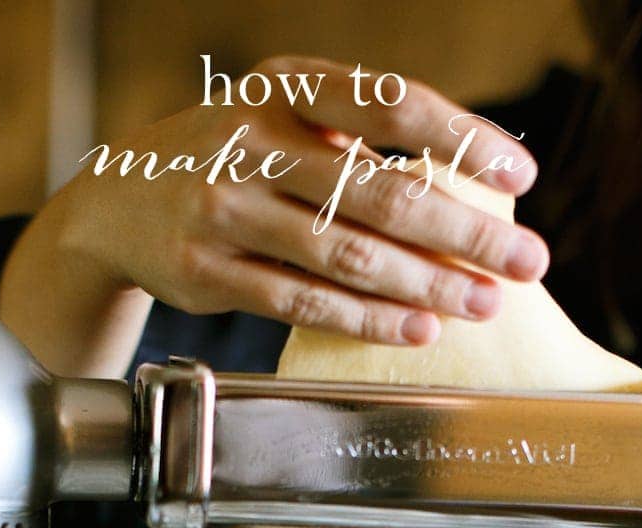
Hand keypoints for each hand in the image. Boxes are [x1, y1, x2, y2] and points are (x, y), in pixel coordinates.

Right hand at [57, 55, 547, 345]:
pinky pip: (304, 302)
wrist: (114, 204)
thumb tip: (467, 179)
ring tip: (484, 303)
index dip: (464, 139)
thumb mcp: (280, 115)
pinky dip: (369, 320)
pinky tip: (418, 328)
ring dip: (427, 284)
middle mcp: (251, 139)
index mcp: (284, 85)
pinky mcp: (208, 273)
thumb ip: (357, 135)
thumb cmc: (228, 158)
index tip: (522, 176)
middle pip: (381, 191)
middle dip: (465, 233)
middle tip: (526, 262)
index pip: (392, 105)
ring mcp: (225, 209)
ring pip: (346, 255)